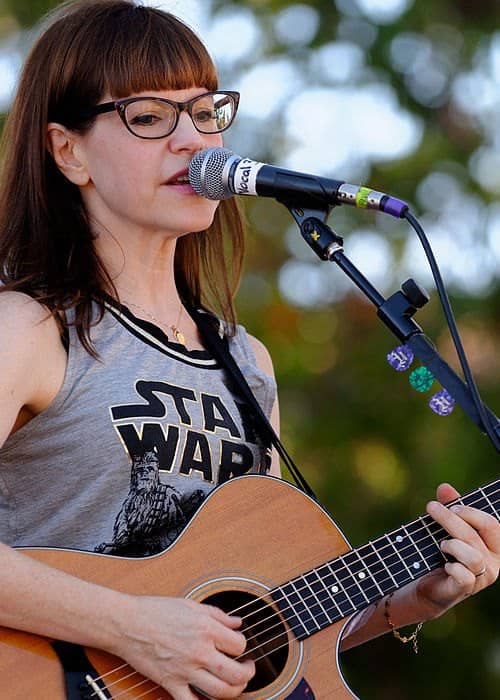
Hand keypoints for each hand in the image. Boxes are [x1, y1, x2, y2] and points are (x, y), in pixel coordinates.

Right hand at [111, 596, 254, 699]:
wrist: (127, 623)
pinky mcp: (171, 683)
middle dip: (248, 673)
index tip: (237, 644)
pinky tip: (209, 699)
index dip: (242, 645)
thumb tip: (237, 623)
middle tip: (248, 668)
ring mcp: (185, 670)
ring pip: (221, 692)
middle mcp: (199, 651)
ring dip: (235, 691)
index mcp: (206, 628)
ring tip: (236, 684)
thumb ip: (217, 615)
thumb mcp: (191, 605)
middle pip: (237, 673)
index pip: (239, 645)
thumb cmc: (156, 610)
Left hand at [413, 483, 499, 619]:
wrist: (429, 584)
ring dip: (452, 545)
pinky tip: (444, 565)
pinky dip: (452, 567)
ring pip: (473, 556)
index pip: (492, 524)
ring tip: (441, 544)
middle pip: (475, 535)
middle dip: (451, 518)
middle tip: (430, 507)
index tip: (452, 506)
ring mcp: (481, 578)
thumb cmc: (444, 553)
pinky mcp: (466, 589)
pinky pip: (464, 576)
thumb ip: (449, 507)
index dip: (471, 512)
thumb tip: (445, 486)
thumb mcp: (447, 528)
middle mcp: (493, 562)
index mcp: (493, 545)